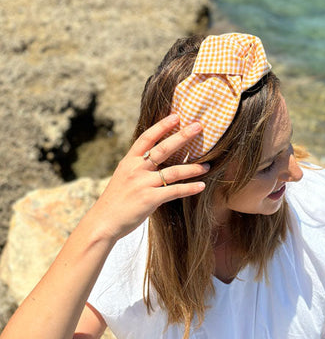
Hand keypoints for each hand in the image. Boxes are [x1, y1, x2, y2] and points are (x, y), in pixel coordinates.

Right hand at [90, 114, 208, 240]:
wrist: (103, 222)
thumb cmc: (115, 201)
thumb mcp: (123, 177)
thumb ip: (137, 166)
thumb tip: (153, 158)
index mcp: (129, 161)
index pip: (146, 138)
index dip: (161, 126)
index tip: (176, 116)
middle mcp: (136, 169)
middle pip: (163, 149)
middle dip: (182, 136)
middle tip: (198, 126)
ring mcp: (143, 184)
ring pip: (173, 171)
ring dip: (193, 168)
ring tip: (207, 165)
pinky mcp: (150, 199)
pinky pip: (175, 191)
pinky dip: (190, 188)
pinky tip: (201, 186)